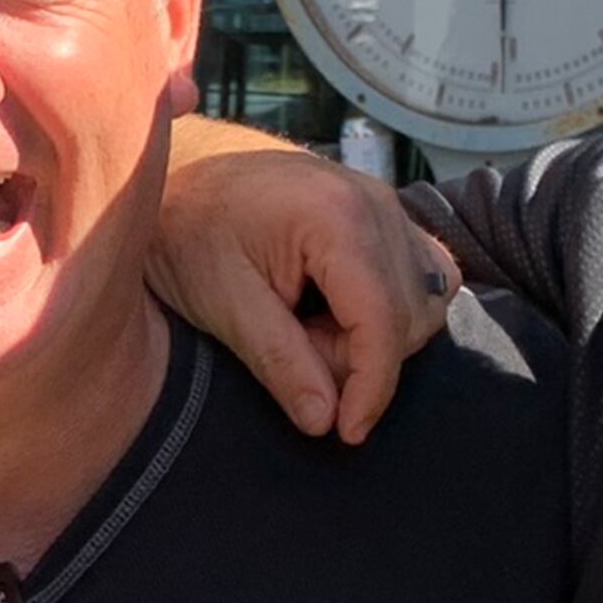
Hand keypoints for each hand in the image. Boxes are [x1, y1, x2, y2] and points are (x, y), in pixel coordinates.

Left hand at [151, 122, 457, 443]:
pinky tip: (335, 314)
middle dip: (361, 359)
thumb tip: (325, 421)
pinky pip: (422, 272)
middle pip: (410, 315)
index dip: (372, 389)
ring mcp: (384, 201)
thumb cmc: (186, 230)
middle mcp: (374, 202)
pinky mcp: (381, 210)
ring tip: (306, 331)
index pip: (384, 322)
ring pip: (425, 297)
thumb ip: (278, 361)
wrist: (177, 169)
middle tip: (293, 357)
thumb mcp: (221, 302)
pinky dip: (392, 307)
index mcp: (336, 218)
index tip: (348, 433)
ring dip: (377, 335)